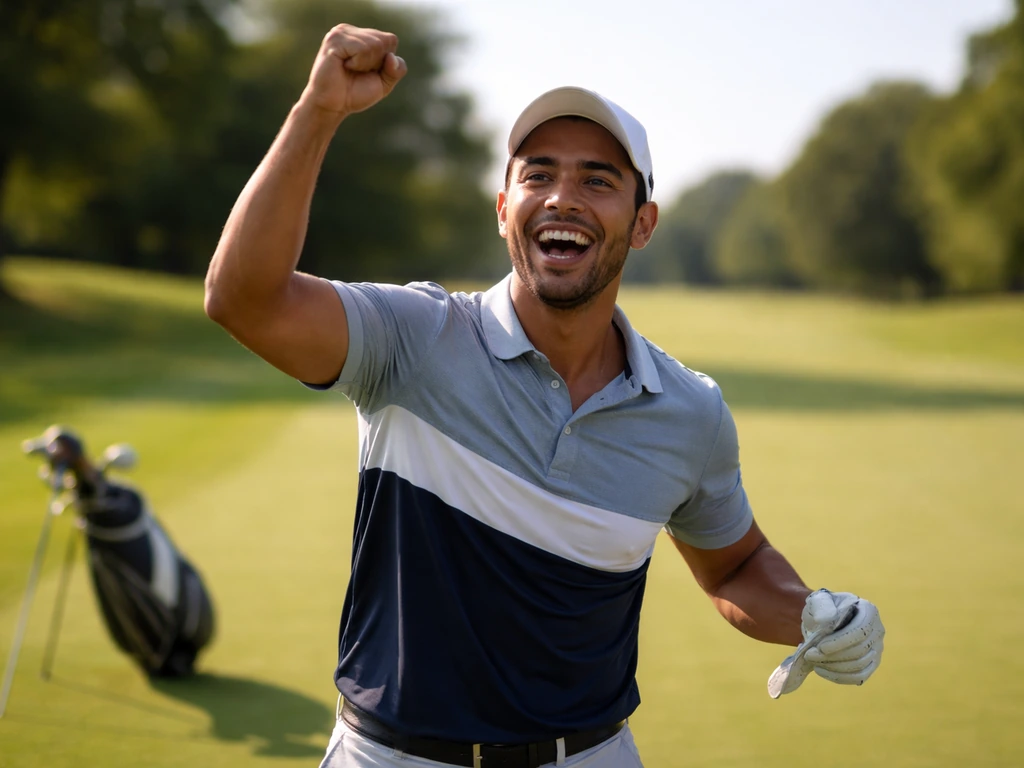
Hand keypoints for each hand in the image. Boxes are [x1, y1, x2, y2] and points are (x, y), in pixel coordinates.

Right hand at [304, 24, 407, 117]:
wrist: (333, 106)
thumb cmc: (355, 94)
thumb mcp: (384, 83)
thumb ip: (397, 70)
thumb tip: (391, 57)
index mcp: (361, 35)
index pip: (391, 40)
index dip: (385, 62)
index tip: (367, 71)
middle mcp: (350, 30)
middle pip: (384, 41)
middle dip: (376, 63)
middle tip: (357, 71)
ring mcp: (341, 32)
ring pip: (374, 44)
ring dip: (366, 64)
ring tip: (349, 69)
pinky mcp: (334, 40)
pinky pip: (361, 49)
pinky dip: (358, 63)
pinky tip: (344, 66)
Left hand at [767, 589, 884, 697]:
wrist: (823, 621)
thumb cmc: (822, 609)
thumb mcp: (818, 601)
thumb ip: (821, 606)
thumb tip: (825, 620)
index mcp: (869, 611)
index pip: (861, 630)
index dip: (841, 641)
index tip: (820, 647)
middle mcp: (878, 631)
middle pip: (860, 650)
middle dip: (833, 656)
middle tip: (810, 655)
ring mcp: (876, 650)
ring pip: (859, 665)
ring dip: (833, 667)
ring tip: (813, 661)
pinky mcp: (870, 665)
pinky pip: (859, 677)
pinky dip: (839, 677)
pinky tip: (821, 670)